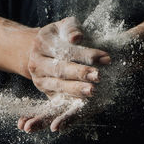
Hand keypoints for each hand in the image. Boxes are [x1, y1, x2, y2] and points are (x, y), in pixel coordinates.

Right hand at [18, 17, 110, 131]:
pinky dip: (59, 111)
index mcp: (43, 43)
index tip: (106, 58)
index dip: (86, 54)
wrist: (40, 50)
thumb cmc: (61, 36)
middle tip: (99, 77)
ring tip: (92, 92)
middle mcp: (37, 63)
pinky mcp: (46, 93)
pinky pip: (53, 103)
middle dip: (80, 73)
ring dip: (74, 90)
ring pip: (58, 86)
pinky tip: (68, 116)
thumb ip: (72, 29)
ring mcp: (39, 80)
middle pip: (60, 69)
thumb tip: (77, 37)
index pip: (66, 50)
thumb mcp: (65, 26)